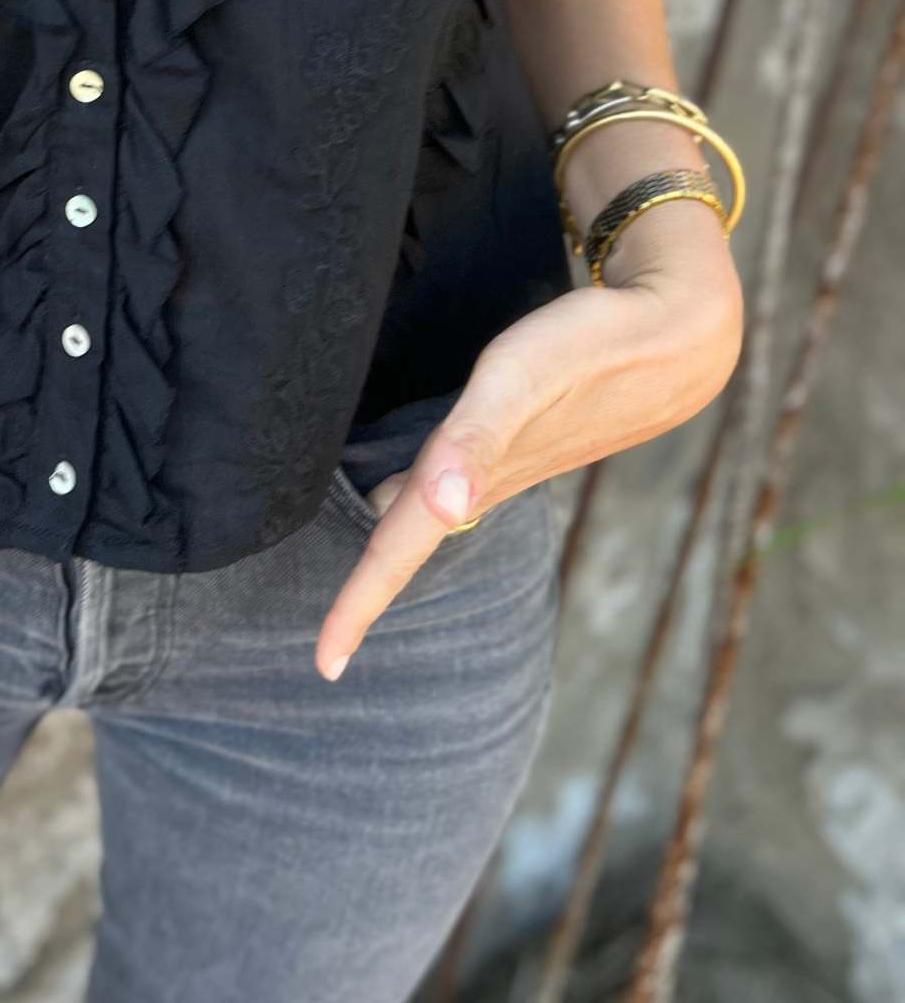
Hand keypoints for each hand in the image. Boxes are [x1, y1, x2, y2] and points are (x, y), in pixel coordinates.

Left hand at [315, 209, 741, 681]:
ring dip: (390, 550)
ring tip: (352, 581)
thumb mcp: (523, 383)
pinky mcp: (522, 435)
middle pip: (406, 545)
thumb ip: (479, 440)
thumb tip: (445, 507)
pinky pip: (450, 481)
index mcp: (471, 479)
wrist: (678, 336)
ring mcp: (505, 462)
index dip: (357, 606)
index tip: (324, 666)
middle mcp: (483, 480)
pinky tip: (406, 493)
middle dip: (366, 592)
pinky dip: (418, 499)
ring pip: (428, 516)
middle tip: (327, 641)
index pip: (397, 551)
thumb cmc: (590, 351)